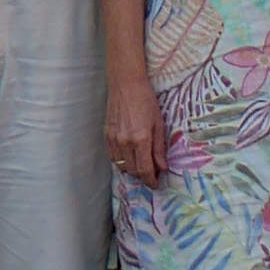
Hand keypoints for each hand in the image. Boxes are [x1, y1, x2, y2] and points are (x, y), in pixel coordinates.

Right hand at [104, 60, 164, 186]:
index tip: (156, 184)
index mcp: (140, 139)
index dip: (151, 180)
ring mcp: (113, 140)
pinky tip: (130, 156)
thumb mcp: (159, 124)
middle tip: (152, 173)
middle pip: (133, 170)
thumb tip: (163, 167)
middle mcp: (124, 142)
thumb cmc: (146, 101)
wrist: (126, 85)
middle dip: (143, 176)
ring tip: (142, 164)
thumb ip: (159, 148)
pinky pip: (113, 157)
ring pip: (121, 166)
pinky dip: (122, 161)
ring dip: (132, 169)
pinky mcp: (106, 136)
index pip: (144, 169)